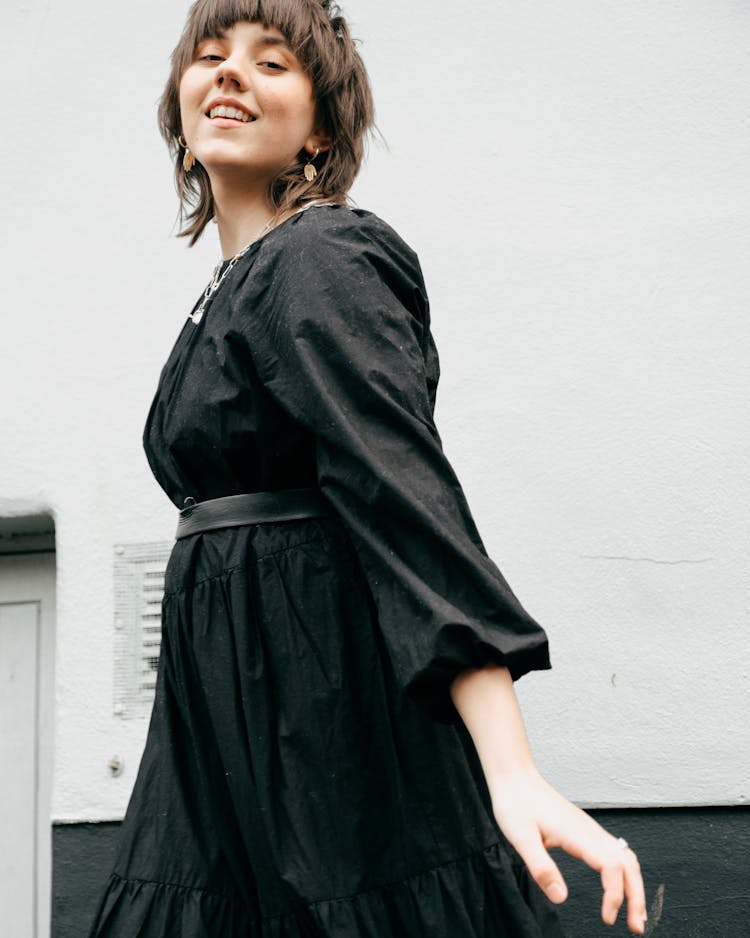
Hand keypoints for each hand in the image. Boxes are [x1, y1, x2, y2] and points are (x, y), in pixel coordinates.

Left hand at [488, 768, 646, 933]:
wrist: (515, 778)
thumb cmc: (516, 803)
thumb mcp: (521, 837)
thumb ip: (541, 868)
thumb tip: (561, 898)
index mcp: (577, 834)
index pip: (611, 867)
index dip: (616, 896)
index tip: (607, 918)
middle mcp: (589, 830)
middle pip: (628, 864)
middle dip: (637, 897)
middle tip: (636, 927)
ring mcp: (589, 829)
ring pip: (625, 857)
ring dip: (634, 886)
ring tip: (634, 914)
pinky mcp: (584, 830)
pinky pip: (614, 852)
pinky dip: (624, 873)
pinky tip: (619, 887)